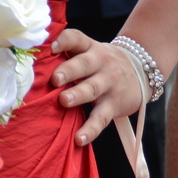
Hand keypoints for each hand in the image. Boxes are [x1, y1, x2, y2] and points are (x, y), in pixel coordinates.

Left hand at [51, 28, 147, 146]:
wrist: (143, 71)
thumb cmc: (104, 62)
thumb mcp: (92, 51)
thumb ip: (70, 54)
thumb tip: (34, 65)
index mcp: (91, 48)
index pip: (77, 39)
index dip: (65, 41)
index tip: (51, 47)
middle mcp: (101, 63)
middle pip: (84, 64)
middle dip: (69, 70)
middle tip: (55, 79)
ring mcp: (109, 84)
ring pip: (92, 89)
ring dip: (78, 95)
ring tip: (63, 101)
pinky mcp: (114, 105)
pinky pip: (101, 118)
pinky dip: (91, 129)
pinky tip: (79, 138)